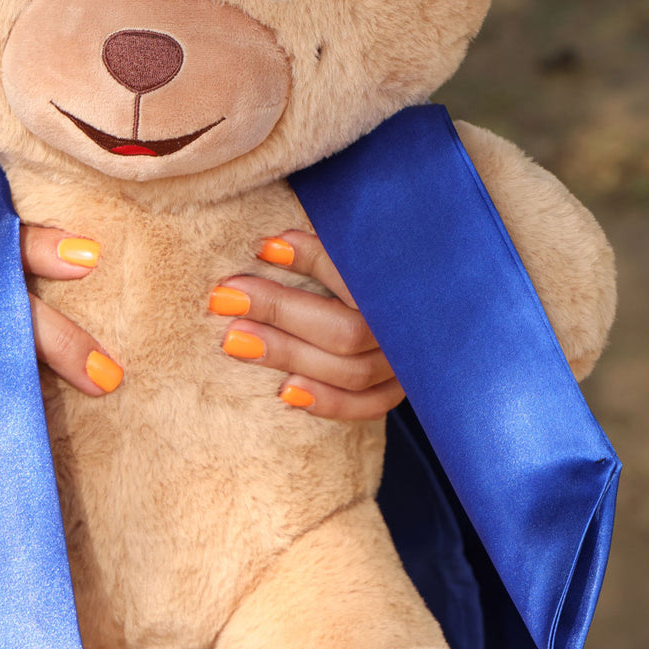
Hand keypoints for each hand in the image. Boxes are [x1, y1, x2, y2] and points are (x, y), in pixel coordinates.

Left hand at [209, 230, 404, 420]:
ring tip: (235, 340)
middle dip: (281, 312)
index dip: (311, 258)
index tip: (263, 247)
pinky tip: (285, 391)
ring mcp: (409, 363)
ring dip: (289, 355)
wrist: (422, 304)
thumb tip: (271, 245)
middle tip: (226, 297)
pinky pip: (367, 405)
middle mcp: (411, 328)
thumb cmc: (378, 260)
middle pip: (347, 330)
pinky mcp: (400, 388)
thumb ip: (327, 245)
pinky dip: (328, 401)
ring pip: (351, 372)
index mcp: (408, 281)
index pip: (359, 273)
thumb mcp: (359, 242)